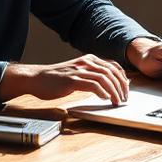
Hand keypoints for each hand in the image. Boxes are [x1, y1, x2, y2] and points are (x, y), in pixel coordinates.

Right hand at [0, 54, 129, 105]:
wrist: (36, 78)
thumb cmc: (56, 79)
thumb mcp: (77, 74)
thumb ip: (92, 76)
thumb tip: (109, 86)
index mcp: (89, 59)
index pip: (113, 66)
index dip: (122, 79)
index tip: (126, 90)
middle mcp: (86, 62)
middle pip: (112, 72)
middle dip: (121, 86)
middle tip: (124, 98)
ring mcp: (79, 70)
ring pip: (104, 78)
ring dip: (113, 91)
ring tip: (116, 101)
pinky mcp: (71, 80)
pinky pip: (92, 84)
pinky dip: (101, 92)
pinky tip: (104, 99)